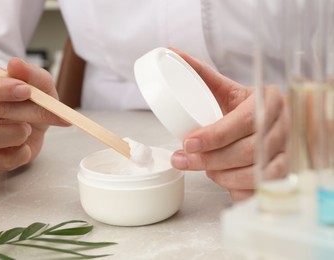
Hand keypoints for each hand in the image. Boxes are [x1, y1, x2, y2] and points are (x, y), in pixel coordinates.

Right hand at [0, 58, 67, 171]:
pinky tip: (25, 146)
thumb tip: (16, 64)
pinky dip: (19, 154)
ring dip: (17, 134)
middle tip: (51, 112)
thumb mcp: (41, 86)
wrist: (31, 128)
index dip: (1, 88)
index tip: (26, 90)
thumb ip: (33, 75)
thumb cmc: (30, 103)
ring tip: (28, 129)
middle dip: (27, 111)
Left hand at [170, 49, 286, 200]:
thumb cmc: (241, 107)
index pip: (243, 122)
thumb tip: (172, 52)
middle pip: (248, 151)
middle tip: (185, 160)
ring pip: (256, 173)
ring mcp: (287, 150)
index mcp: (268, 101)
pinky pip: (262, 188)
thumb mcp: (225, 89)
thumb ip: (201, 73)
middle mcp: (283, 125)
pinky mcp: (285, 171)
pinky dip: (239, 188)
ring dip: (224, 175)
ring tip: (207, 169)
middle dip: (210, 159)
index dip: (213, 136)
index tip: (187, 143)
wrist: (266, 120)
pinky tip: (226, 180)